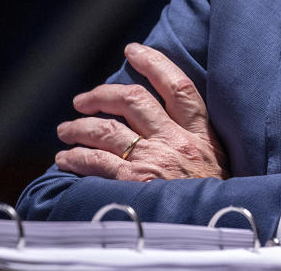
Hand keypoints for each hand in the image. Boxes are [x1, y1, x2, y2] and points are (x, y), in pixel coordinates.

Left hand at [54, 43, 227, 181]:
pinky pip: (96, 162)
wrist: (217, 230)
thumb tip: (163, 120)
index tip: (133, 50)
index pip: (177, 85)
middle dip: (103, 93)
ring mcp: (154, 161)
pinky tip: (64, 158)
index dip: (154, 62)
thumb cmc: (214, 197)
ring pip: (108, 129)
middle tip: (84, 98)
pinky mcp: (134, 184)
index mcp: (200, 133)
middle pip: (134, 100)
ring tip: (66, 128)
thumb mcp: (215, 160)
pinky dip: (75, 156)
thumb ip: (193, 138)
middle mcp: (176, 141)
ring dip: (80, 125)